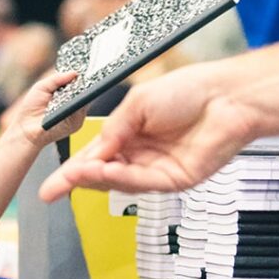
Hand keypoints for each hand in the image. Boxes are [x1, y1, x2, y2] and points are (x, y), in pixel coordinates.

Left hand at [0, 71, 85, 147]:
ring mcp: (77, 114)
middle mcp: (74, 104)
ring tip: (83, 82)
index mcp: (67, 94)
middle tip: (88, 71)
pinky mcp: (76, 123)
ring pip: (87, 100)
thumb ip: (57, 79)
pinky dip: (80, 104)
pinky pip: (82, 111)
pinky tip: (77, 97)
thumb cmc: (31, 108)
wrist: (25, 129)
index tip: (89, 64)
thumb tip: (75, 72)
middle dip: (88, 81)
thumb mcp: (42, 87)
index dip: (85, 74)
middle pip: (87, 90)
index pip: (80, 82)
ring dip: (85, 92)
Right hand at [38, 66, 256, 199]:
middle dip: (76, 181)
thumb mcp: (138, 103)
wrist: (229, 95)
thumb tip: (92, 154)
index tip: (48, 187)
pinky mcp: (174, 181)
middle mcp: (141, 155)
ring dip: (96, 178)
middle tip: (55, 188)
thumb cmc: (190, 91)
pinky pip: (141, 183)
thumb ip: (114, 130)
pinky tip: (104, 172)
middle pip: (101, 175)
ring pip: (118, 182)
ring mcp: (156, 170)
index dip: (70, 172)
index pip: (94, 157)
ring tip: (77, 173)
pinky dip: (120, 179)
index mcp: (129, 134)